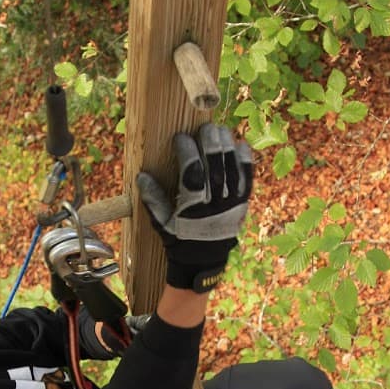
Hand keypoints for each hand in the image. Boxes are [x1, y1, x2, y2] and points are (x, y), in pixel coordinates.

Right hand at [135, 122, 253, 291]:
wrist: (203, 261)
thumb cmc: (179, 239)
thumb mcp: (161, 223)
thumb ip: (153, 200)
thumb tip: (142, 175)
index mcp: (193, 209)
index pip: (192, 175)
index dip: (187, 153)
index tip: (180, 137)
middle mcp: (214, 206)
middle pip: (216, 168)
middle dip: (211, 144)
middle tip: (205, 127)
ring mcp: (231, 204)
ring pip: (232, 170)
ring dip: (227, 147)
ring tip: (220, 130)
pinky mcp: (243, 204)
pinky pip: (248, 179)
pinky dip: (246, 161)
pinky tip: (241, 144)